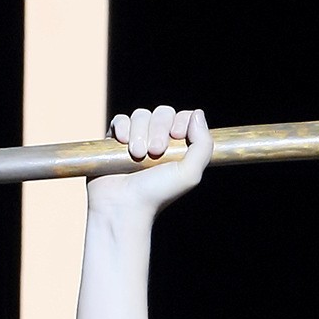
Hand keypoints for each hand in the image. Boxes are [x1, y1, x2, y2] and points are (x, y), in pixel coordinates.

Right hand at [89, 103, 211, 217]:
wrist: (124, 206)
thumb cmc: (157, 195)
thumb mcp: (189, 174)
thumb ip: (203, 145)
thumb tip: (197, 113)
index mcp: (177, 148)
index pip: (182, 117)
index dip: (180, 122)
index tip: (176, 137)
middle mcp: (157, 141)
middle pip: (162, 113)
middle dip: (159, 128)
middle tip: (155, 152)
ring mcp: (136, 140)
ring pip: (141, 115)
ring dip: (139, 132)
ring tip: (137, 155)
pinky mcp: (115, 141)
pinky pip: (120, 120)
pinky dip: (123, 127)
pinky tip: (123, 143)